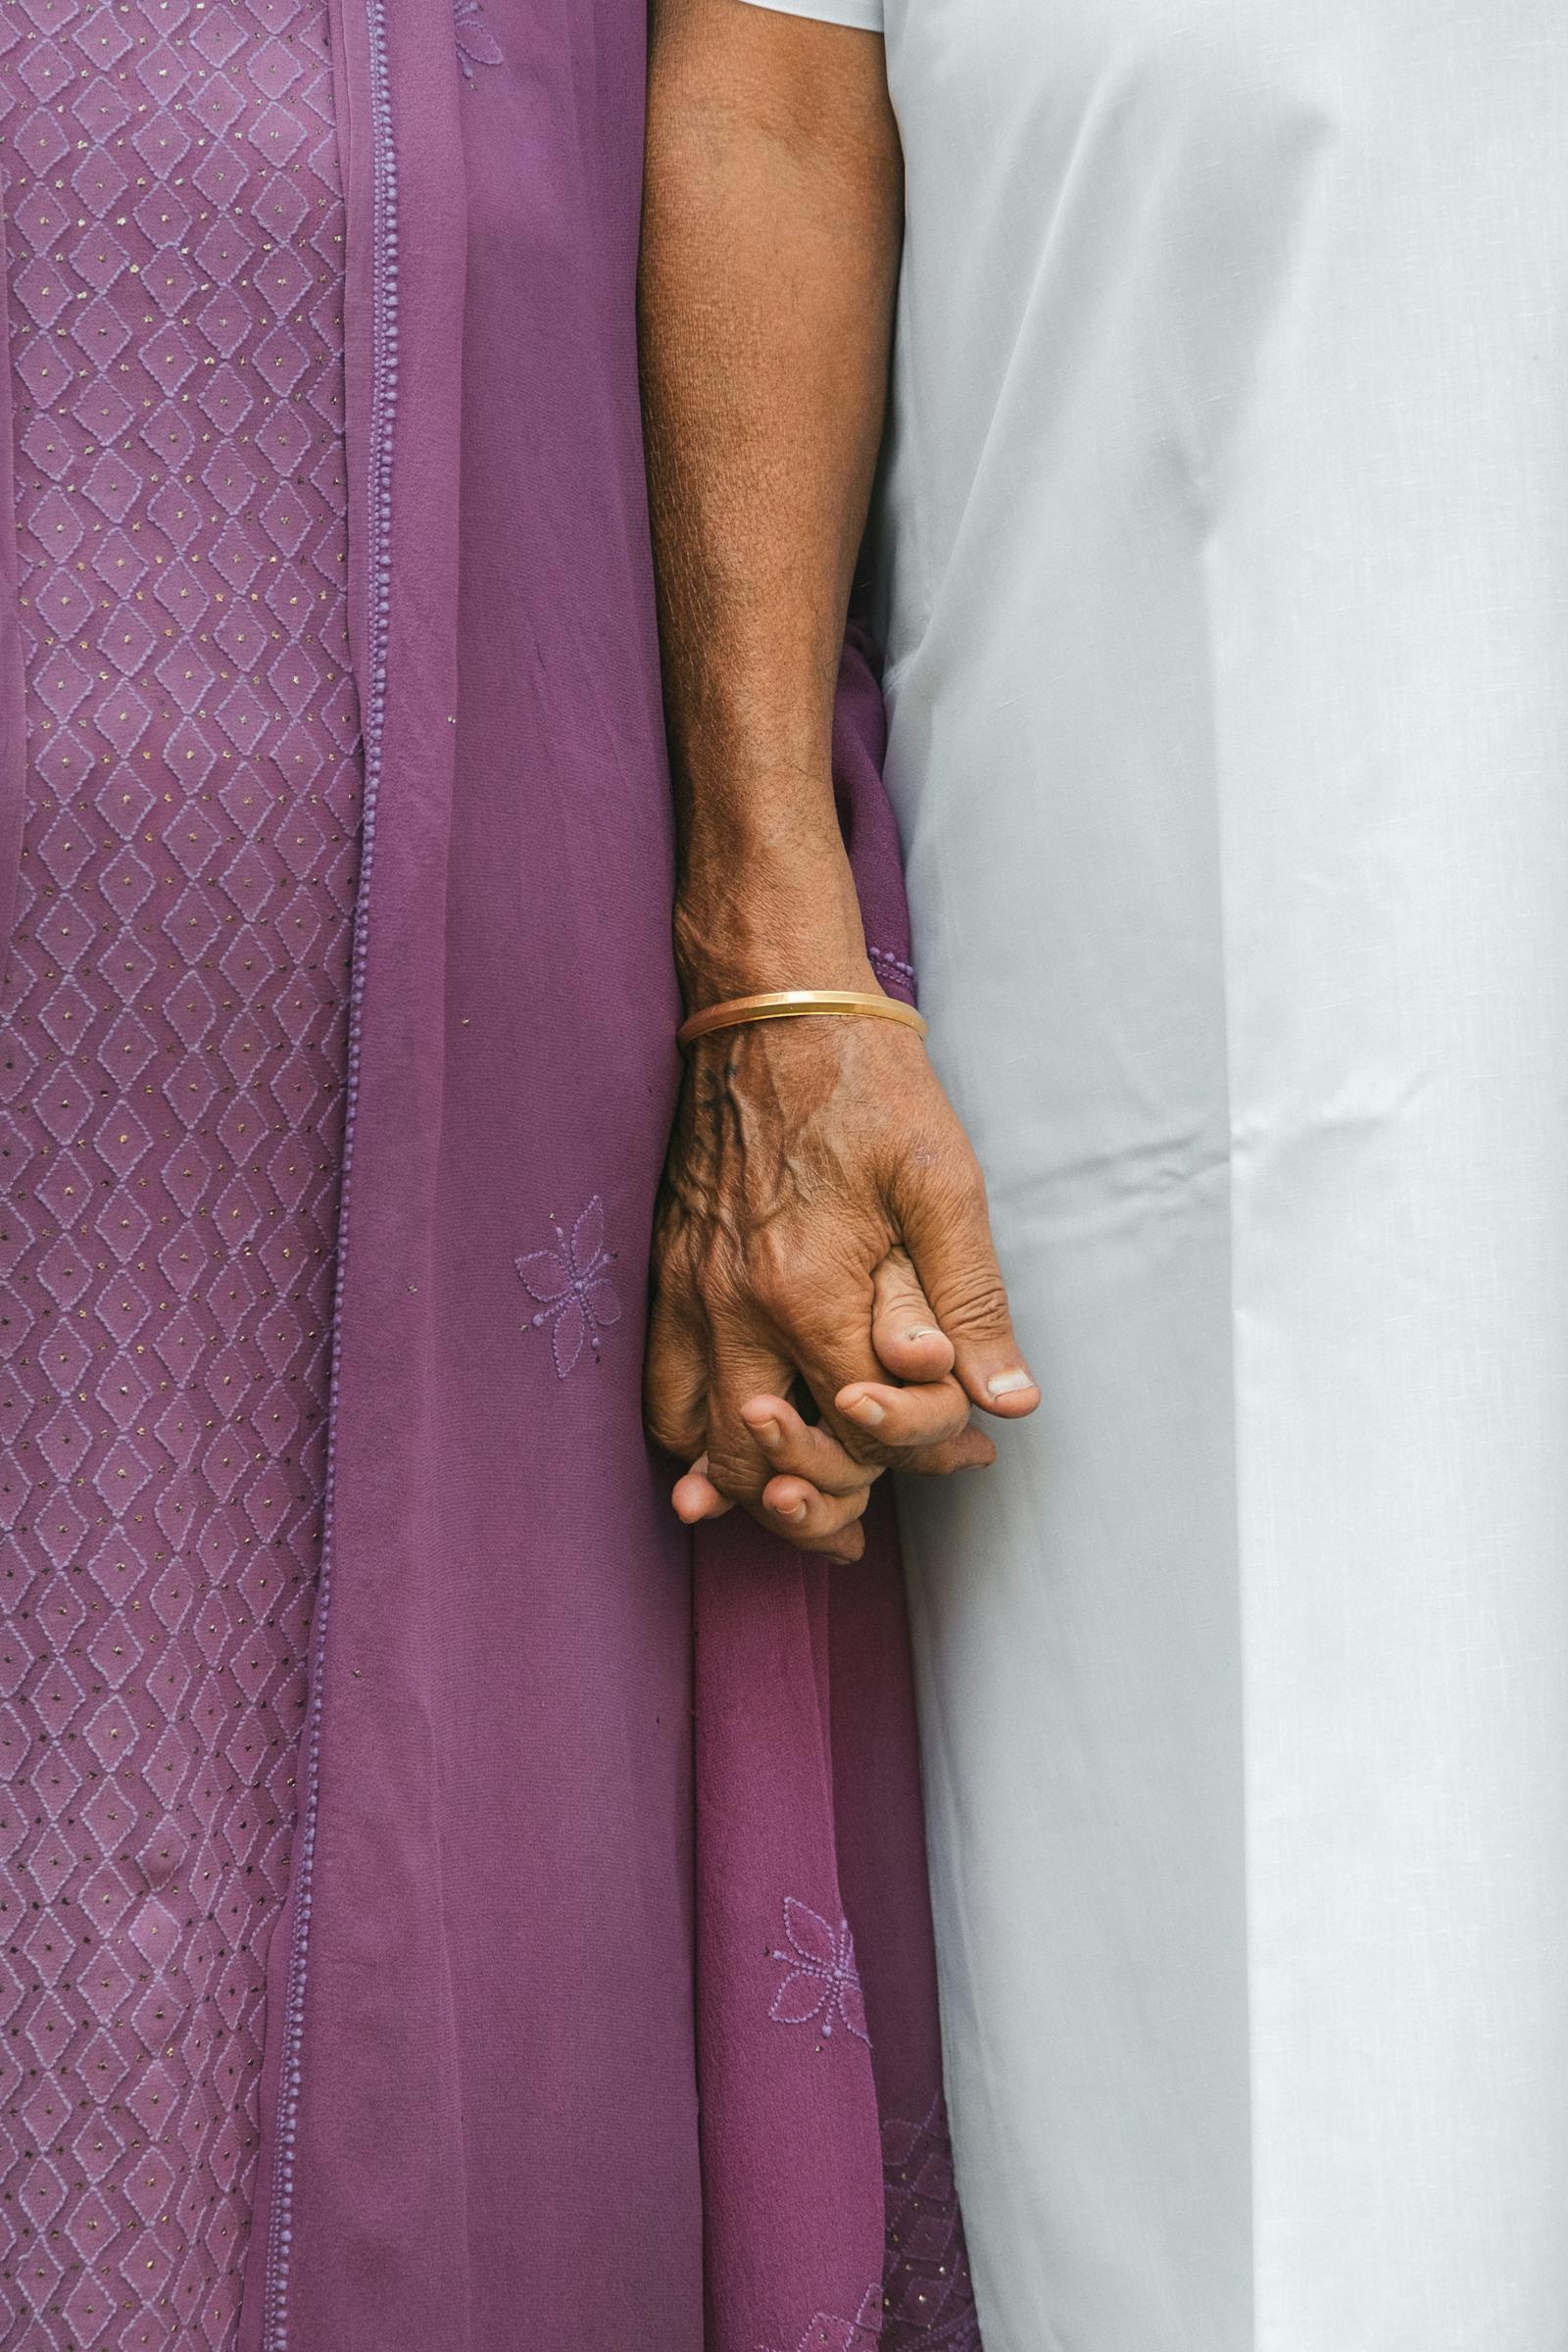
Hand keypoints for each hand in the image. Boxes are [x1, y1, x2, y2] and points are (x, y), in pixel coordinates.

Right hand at [645, 983, 1038, 1561]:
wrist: (771, 1006)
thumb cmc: (868, 1085)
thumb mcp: (944, 1182)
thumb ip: (973, 1299)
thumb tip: (1009, 1401)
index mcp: (808, 1290)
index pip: (860, 1426)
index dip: (918, 1455)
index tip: (963, 1458)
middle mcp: (735, 1305)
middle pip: (767, 1456)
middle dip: (820, 1506)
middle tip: (859, 1531)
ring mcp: (689, 1289)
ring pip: (697, 1436)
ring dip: (742, 1489)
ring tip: (793, 1511)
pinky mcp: (667, 1269)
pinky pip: (658, 1385)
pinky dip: (684, 1437)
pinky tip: (714, 1454)